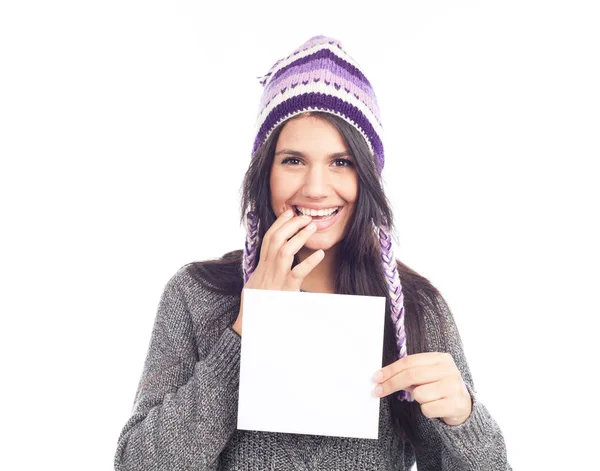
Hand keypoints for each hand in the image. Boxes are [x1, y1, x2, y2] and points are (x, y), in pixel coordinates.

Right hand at [232, 208, 324, 335]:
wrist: (251, 323)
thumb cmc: (255, 304)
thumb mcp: (256, 283)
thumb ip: (264, 271)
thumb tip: (270, 260)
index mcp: (261, 266)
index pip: (268, 238)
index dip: (279, 223)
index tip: (289, 212)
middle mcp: (267, 269)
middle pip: (276, 239)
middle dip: (289, 225)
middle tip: (304, 216)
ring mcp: (276, 278)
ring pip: (285, 251)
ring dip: (298, 237)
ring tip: (311, 227)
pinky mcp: (285, 289)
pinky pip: (298, 273)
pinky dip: (309, 263)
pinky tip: (319, 254)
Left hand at [372, 352, 472, 425]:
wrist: (464, 406)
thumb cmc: (439, 387)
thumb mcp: (428, 375)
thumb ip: (410, 372)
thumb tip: (383, 377)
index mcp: (441, 358)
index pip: (409, 362)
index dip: (390, 370)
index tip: (377, 377)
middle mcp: (449, 370)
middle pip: (411, 375)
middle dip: (392, 384)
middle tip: (378, 390)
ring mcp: (453, 387)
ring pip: (418, 394)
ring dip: (417, 399)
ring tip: (428, 397)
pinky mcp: (454, 404)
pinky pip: (427, 409)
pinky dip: (426, 410)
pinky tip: (435, 406)